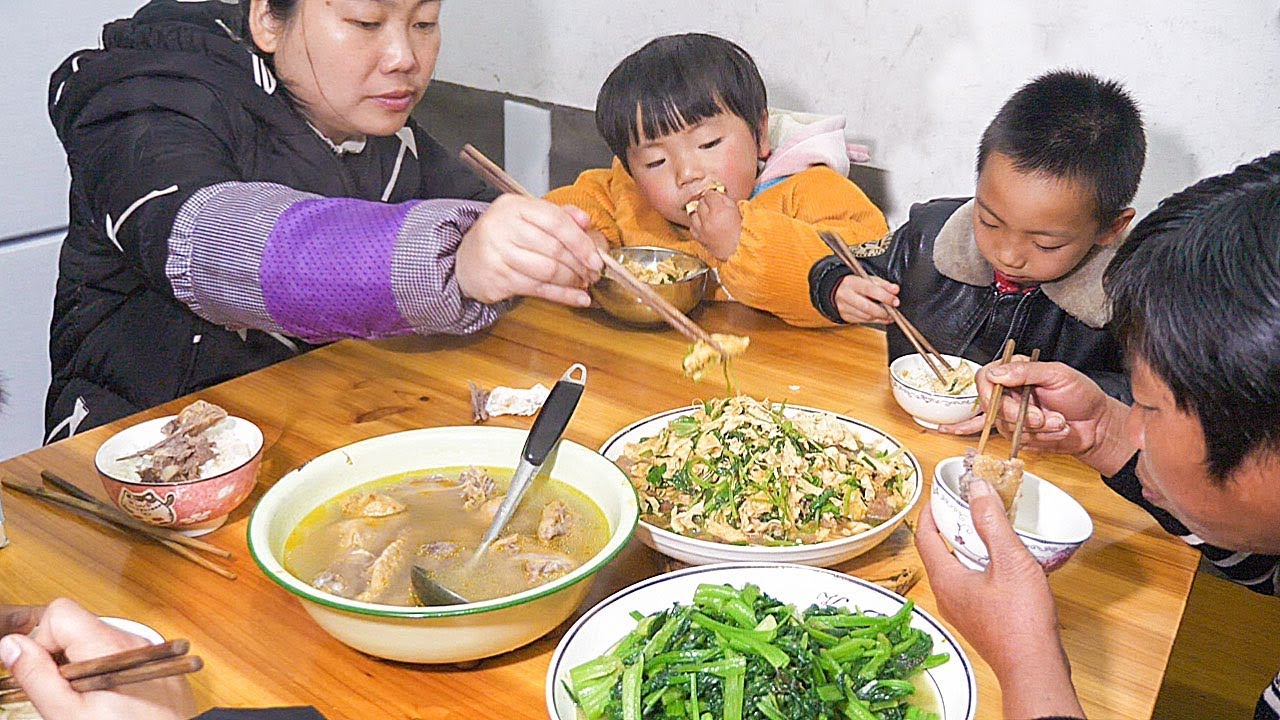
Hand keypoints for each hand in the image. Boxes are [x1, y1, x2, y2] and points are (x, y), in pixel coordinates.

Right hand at [0, 598, 194, 719]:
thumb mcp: (69, 713)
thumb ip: (36, 676)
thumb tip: (10, 644)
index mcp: (110, 645)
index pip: (60, 612)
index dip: (42, 643)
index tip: (47, 676)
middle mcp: (134, 639)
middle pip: (79, 628)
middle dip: (63, 658)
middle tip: (67, 695)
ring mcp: (149, 649)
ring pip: (98, 644)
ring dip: (84, 668)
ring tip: (91, 702)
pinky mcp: (157, 662)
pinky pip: (121, 655)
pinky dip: (107, 672)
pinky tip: (112, 701)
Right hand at [456, 195, 602, 306]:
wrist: (465, 261)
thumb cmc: (501, 237)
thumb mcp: (526, 217)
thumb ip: (557, 215)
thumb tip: (585, 220)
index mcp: (513, 206)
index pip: (555, 220)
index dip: (580, 241)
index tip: (595, 256)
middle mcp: (502, 226)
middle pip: (553, 248)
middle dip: (579, 264)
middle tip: (593, 272)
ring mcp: (496, 253)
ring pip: (547, 271)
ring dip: (572, 280)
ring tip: (583, 283)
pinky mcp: (497, 278)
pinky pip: (538, 289)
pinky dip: (562, 295)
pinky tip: (577, 298)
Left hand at [687, 189, 741, 259]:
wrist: (738, 250)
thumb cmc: (740, 230)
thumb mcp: (736, 209)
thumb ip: (724, 199)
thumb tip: (715, 193)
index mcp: (719, 211)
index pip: (709, 194)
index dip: (712, 194)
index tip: (714, 196)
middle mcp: (708, 220)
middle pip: (700, 203)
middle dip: (706, 203)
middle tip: (713, 206)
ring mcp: (702, 230)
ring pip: (693, 213)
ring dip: (699, 212)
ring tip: (707, 215)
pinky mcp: (699, 238)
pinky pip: (692, 225)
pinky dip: (696, 223)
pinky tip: (704, 224)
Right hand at [832, 274, 898, 323]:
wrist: (837, 290)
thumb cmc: (855, 284)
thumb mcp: (868, 279)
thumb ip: (882, 284)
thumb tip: (895, 290)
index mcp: (852, 282)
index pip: (870, 290)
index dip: (884, 296)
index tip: (895, 301)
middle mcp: (846, 295)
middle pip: (867, 307)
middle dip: (883, 311)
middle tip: (893, 311)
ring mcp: (844, 308)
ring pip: (866, 316)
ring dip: (881, 317)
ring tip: (890, 315)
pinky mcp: (846, 317)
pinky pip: (863, 321)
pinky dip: (875, 320)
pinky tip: (882, 318)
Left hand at [916, 481, 1083, 718]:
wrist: (1035, 667)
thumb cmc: (1021, 620)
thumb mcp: (1009, 560)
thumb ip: (991, 522)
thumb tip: (976, 490)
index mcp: (945, 580)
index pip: (924, 538)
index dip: (928, 512)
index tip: (936, 494)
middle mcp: (947, 596)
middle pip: (938, 553)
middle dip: (949, 527)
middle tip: (964, 506)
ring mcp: (962, 611)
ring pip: (956, 570)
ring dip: (967, 547)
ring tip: (986, 528)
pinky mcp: (979, 620)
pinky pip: (971, 584)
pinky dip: (980, 565)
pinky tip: (1003, 562)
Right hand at [946, 358, 1134, 474]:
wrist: (1096, 425)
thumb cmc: (1081, 396)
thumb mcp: (1057, 374)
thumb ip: (1026, 371)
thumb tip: (996, 372)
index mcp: (1016, 372)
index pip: (985, 378)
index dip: (988, 391)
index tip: (1001, 398)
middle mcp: (1010, 394)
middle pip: (992, 406)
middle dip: (1019, 415)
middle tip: (1041, 417)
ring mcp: (1012, 416)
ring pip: (1005, 425)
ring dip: (1036, 428)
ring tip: (1058, 421)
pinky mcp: (1018, 435)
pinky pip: (1016, 440)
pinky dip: (1039, 437)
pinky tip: (1053, 430)